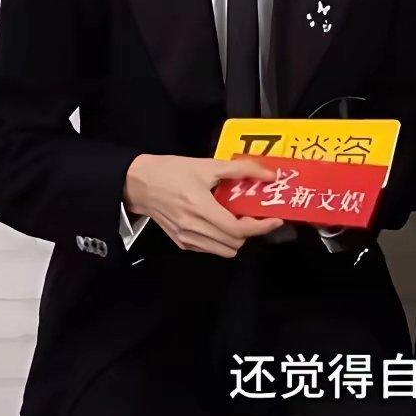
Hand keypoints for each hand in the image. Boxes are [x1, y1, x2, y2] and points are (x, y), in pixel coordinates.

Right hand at [123, 154, 284, 256]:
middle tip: (257, 215)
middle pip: (235, 243)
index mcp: (201, 208)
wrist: (140, 184)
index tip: (276, 219)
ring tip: (241, 219)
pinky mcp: (181, 243)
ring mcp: (186, 239)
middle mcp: (193, 229)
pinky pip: (210, 249)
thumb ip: (241, 170)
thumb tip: (270, 175)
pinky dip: (222, 241)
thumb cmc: (174, 171)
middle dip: (251, 232)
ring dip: (237, 238)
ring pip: (224, 251)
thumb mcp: (209, 165)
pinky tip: (222, 223)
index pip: (238, 229)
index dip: (261, 227)